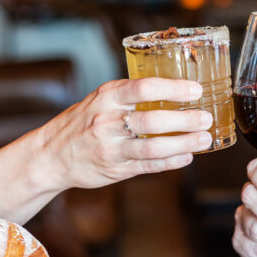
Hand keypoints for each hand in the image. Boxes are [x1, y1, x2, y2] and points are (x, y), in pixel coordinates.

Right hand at [37, 77, 213, 190]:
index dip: (172, 89)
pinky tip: (187, 156)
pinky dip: (170, 162)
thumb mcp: (100, 100)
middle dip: (184, 119)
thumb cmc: (82, 123)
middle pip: (152, 120)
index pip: (143, 88)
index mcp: (106, 97)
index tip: (195, 90)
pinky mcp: (115, 169)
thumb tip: (173, 89)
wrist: (51, 155)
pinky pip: (148, 165)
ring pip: (153, 146)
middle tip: (206, 118)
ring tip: (204, 139)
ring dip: (183, 143)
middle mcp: (107, 121)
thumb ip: (129, 96)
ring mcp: (111, 148)